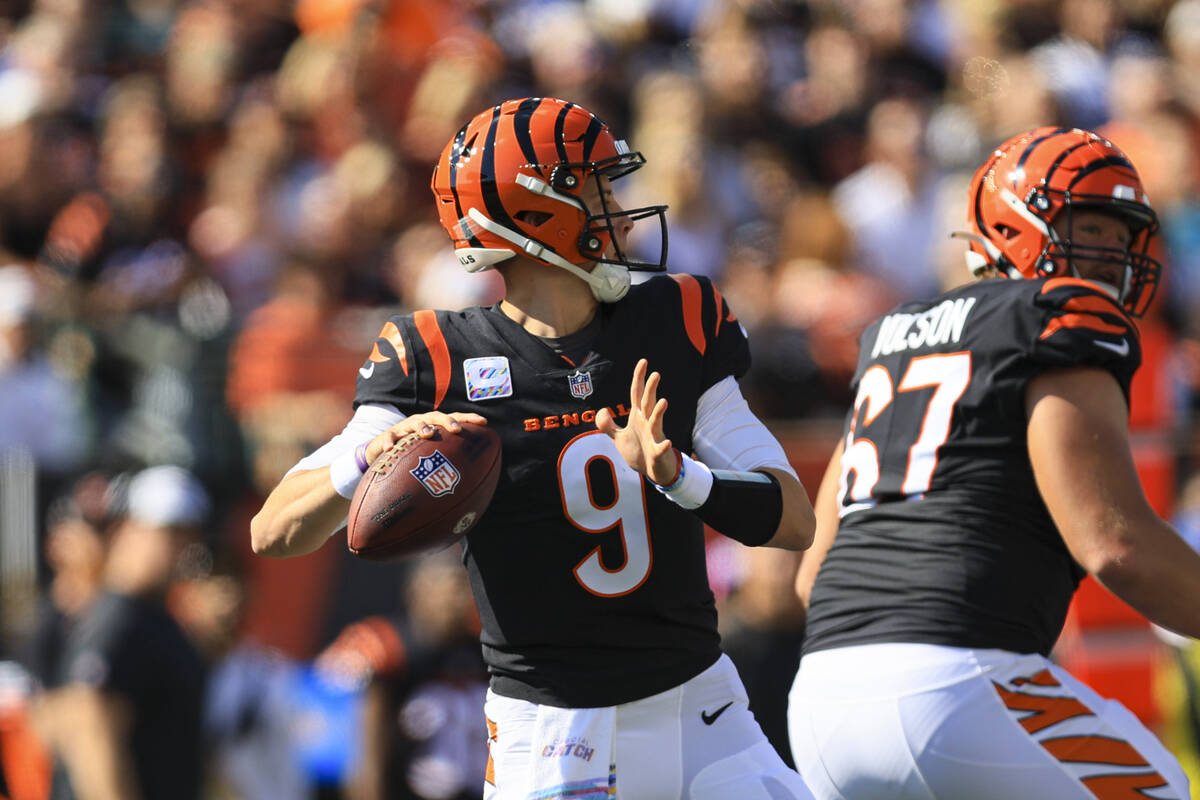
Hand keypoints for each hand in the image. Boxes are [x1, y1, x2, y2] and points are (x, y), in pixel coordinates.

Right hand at [364, 412, 486, 466]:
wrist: (384, 450)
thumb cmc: (414, 454)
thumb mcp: (431, 456)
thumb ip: (448, 463)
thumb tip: (472, 483)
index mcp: (435, 425)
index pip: (455, 418)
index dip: (469, 418)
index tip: (484, 422)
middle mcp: (422, 422)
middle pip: (437, 417)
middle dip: (448, 421)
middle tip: (457, 430)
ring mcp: (405, 428)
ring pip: (414, 423)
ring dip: (422, 427)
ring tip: (428, 433)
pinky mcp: (388, 436)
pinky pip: (388, 438)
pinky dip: (389, 442)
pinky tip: (389, 449)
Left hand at [596, 359, 676, 484]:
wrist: (651, 472)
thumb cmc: (638, 452)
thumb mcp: (619, 438)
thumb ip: (608, 424)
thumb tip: (602, 409)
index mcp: (638, 417)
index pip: (637, 394)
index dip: (639, 378)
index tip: (643, 361)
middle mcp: (647, 423)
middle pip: (648, 403)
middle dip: (651, 390)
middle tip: (655, 374)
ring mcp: (654, 437)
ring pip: (657, 422)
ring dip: (659, 412)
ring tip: (663, 401)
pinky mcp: (658, 452)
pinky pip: (661, 448)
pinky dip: (663, 446)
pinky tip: (666, 443)